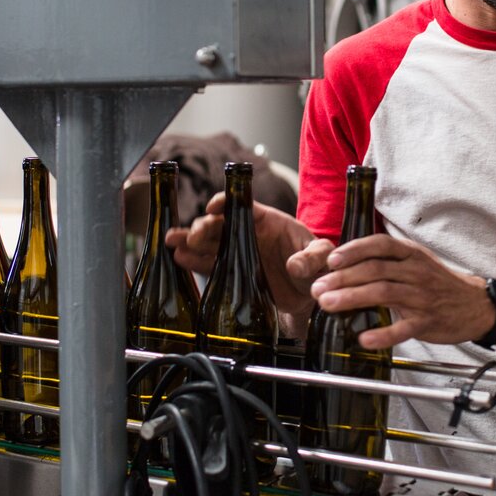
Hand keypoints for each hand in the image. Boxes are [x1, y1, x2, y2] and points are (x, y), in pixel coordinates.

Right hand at [166, 193, 317, 316]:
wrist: (311, 294)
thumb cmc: (318, 267)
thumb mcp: (322, 258)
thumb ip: (312, 258)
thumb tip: (295, 266)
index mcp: (269, 220)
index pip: (244, 205)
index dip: (226, 202)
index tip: (213, 206)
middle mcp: (250, 233)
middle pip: (222, 223)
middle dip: (205, 226)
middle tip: (195, 235)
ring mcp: (240, 253)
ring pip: (210, 242)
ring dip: (191, 240)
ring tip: (173, 241)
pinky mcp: (235, 273)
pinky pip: (211, 264)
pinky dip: (194, 261)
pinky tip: (179, 257)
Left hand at [310, 235, 494, 349]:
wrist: (476, 305)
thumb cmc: (438, 283)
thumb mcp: (416, 261)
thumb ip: (386, 259)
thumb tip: (344, 262)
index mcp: (411, 255)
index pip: (380, 245)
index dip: (354, 250)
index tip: (331, 259)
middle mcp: (416, 272)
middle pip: (375, 270)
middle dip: (342, 278)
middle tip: (317, 287)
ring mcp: (422, 297)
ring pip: (383, 293)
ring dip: (352, 298)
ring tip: (327, 304)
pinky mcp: (427, 322)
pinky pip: (402, 329)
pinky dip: (382, 334)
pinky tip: (363, 338)